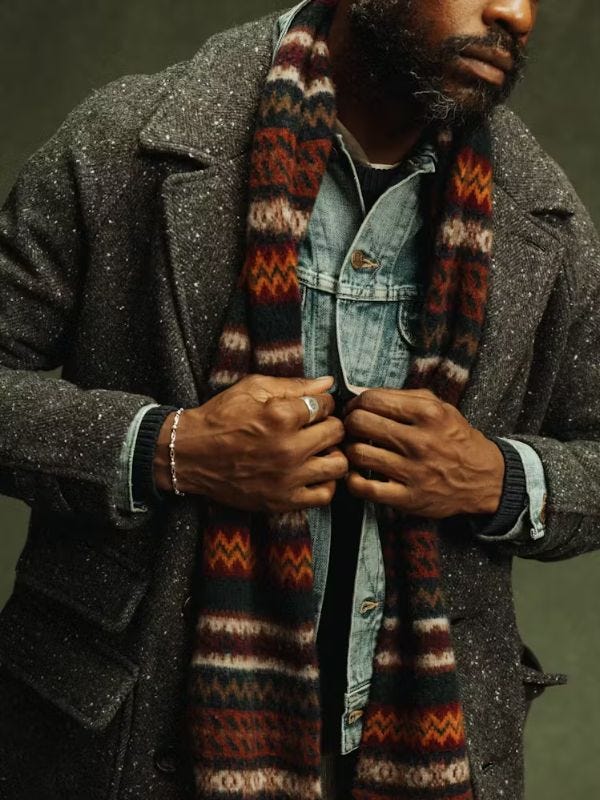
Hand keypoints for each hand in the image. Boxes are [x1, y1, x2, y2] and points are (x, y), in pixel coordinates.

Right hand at [153, 374, 347, 512]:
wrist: (189, 455)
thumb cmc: (220, 418)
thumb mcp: (253, 389)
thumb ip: (294, 385)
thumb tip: (328, 382)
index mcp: (282, 416)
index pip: (327, 406)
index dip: (321, 404)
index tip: (310, 409)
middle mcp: (289, 448)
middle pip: (336, 432)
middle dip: (329, 425)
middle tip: (315, 427)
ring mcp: (287, 477)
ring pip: (338, 465)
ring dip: (332, 454)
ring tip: (318, 451)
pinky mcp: (282, 500)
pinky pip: (324, 495)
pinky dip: (324, 483)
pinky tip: (312, 473)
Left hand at [343, 388, 504, 518]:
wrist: (484, 479)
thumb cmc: (455, 439)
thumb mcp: (439, 407)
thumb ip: (401, 396)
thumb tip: (361, 394)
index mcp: (428, 413)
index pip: (372, 399)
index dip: (356, 403)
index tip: (355, 409)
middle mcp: (420, 441)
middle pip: (360, 423)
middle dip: (349, 423)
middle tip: (352, 429)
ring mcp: (414, 472)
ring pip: (358, 454)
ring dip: (349, 450)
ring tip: (355, 449)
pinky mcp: (408, 498)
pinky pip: (364, 488)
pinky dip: (352, 480)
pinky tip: (358, 474)